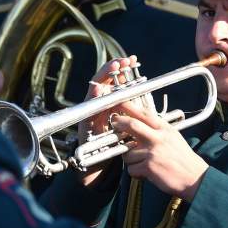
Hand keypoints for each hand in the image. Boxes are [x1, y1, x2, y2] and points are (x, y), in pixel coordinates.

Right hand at [78, 56, 138, 186]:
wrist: (99, 168)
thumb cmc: (112, 147)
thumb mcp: (125, 125)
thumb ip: (130, 111)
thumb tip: (143, 96)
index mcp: (108, 104)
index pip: (115, 81)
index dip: (122, 68)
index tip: (132, 59)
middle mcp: (97, 106)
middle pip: (102, 81)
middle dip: (111, 69)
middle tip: (122, 60)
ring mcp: (88, 114)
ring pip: (94, 92)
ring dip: (103, 78)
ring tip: (112, 69)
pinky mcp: (84, 124)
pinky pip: (88, 109)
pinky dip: (93, 99)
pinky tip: (98, 90)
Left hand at [111, 102, 207, 200]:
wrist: (194, 178)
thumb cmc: (183, 159)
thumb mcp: (173, 137)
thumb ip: (157, 130)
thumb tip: (138, 126)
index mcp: (165, 129)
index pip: (144, 113)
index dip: (129, 107)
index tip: (118, 103)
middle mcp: (158, 138)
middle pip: (132, 125)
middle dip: (119, 123)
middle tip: (114, 124)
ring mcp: (152, 152)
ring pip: (127, 153)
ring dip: (130, 159)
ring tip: (142, 163)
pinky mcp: (149, 167)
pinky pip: (131, 169)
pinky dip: (136, 173)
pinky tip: (146, 173)